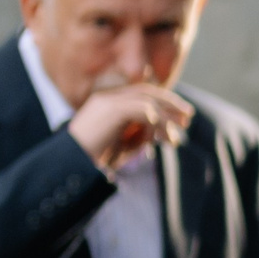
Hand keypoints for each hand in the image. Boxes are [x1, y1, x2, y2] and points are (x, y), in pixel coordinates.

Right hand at [67, 81, 191, 171]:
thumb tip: (161, 132)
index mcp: (107, 102)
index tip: (179, 116)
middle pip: (148, 92)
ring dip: (166, 119)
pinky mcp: (113, 110)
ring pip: (148, 102)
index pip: (141, 94)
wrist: (70, 166)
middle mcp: (107, 97)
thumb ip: (138, 135)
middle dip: (171, 104)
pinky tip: (165, 138)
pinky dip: (159, 124)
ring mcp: (109, 101)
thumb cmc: (93, 160)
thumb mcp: (120, 145)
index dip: (162, 102)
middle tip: (188, 117)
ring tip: (176, 138)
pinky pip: (145, 111)